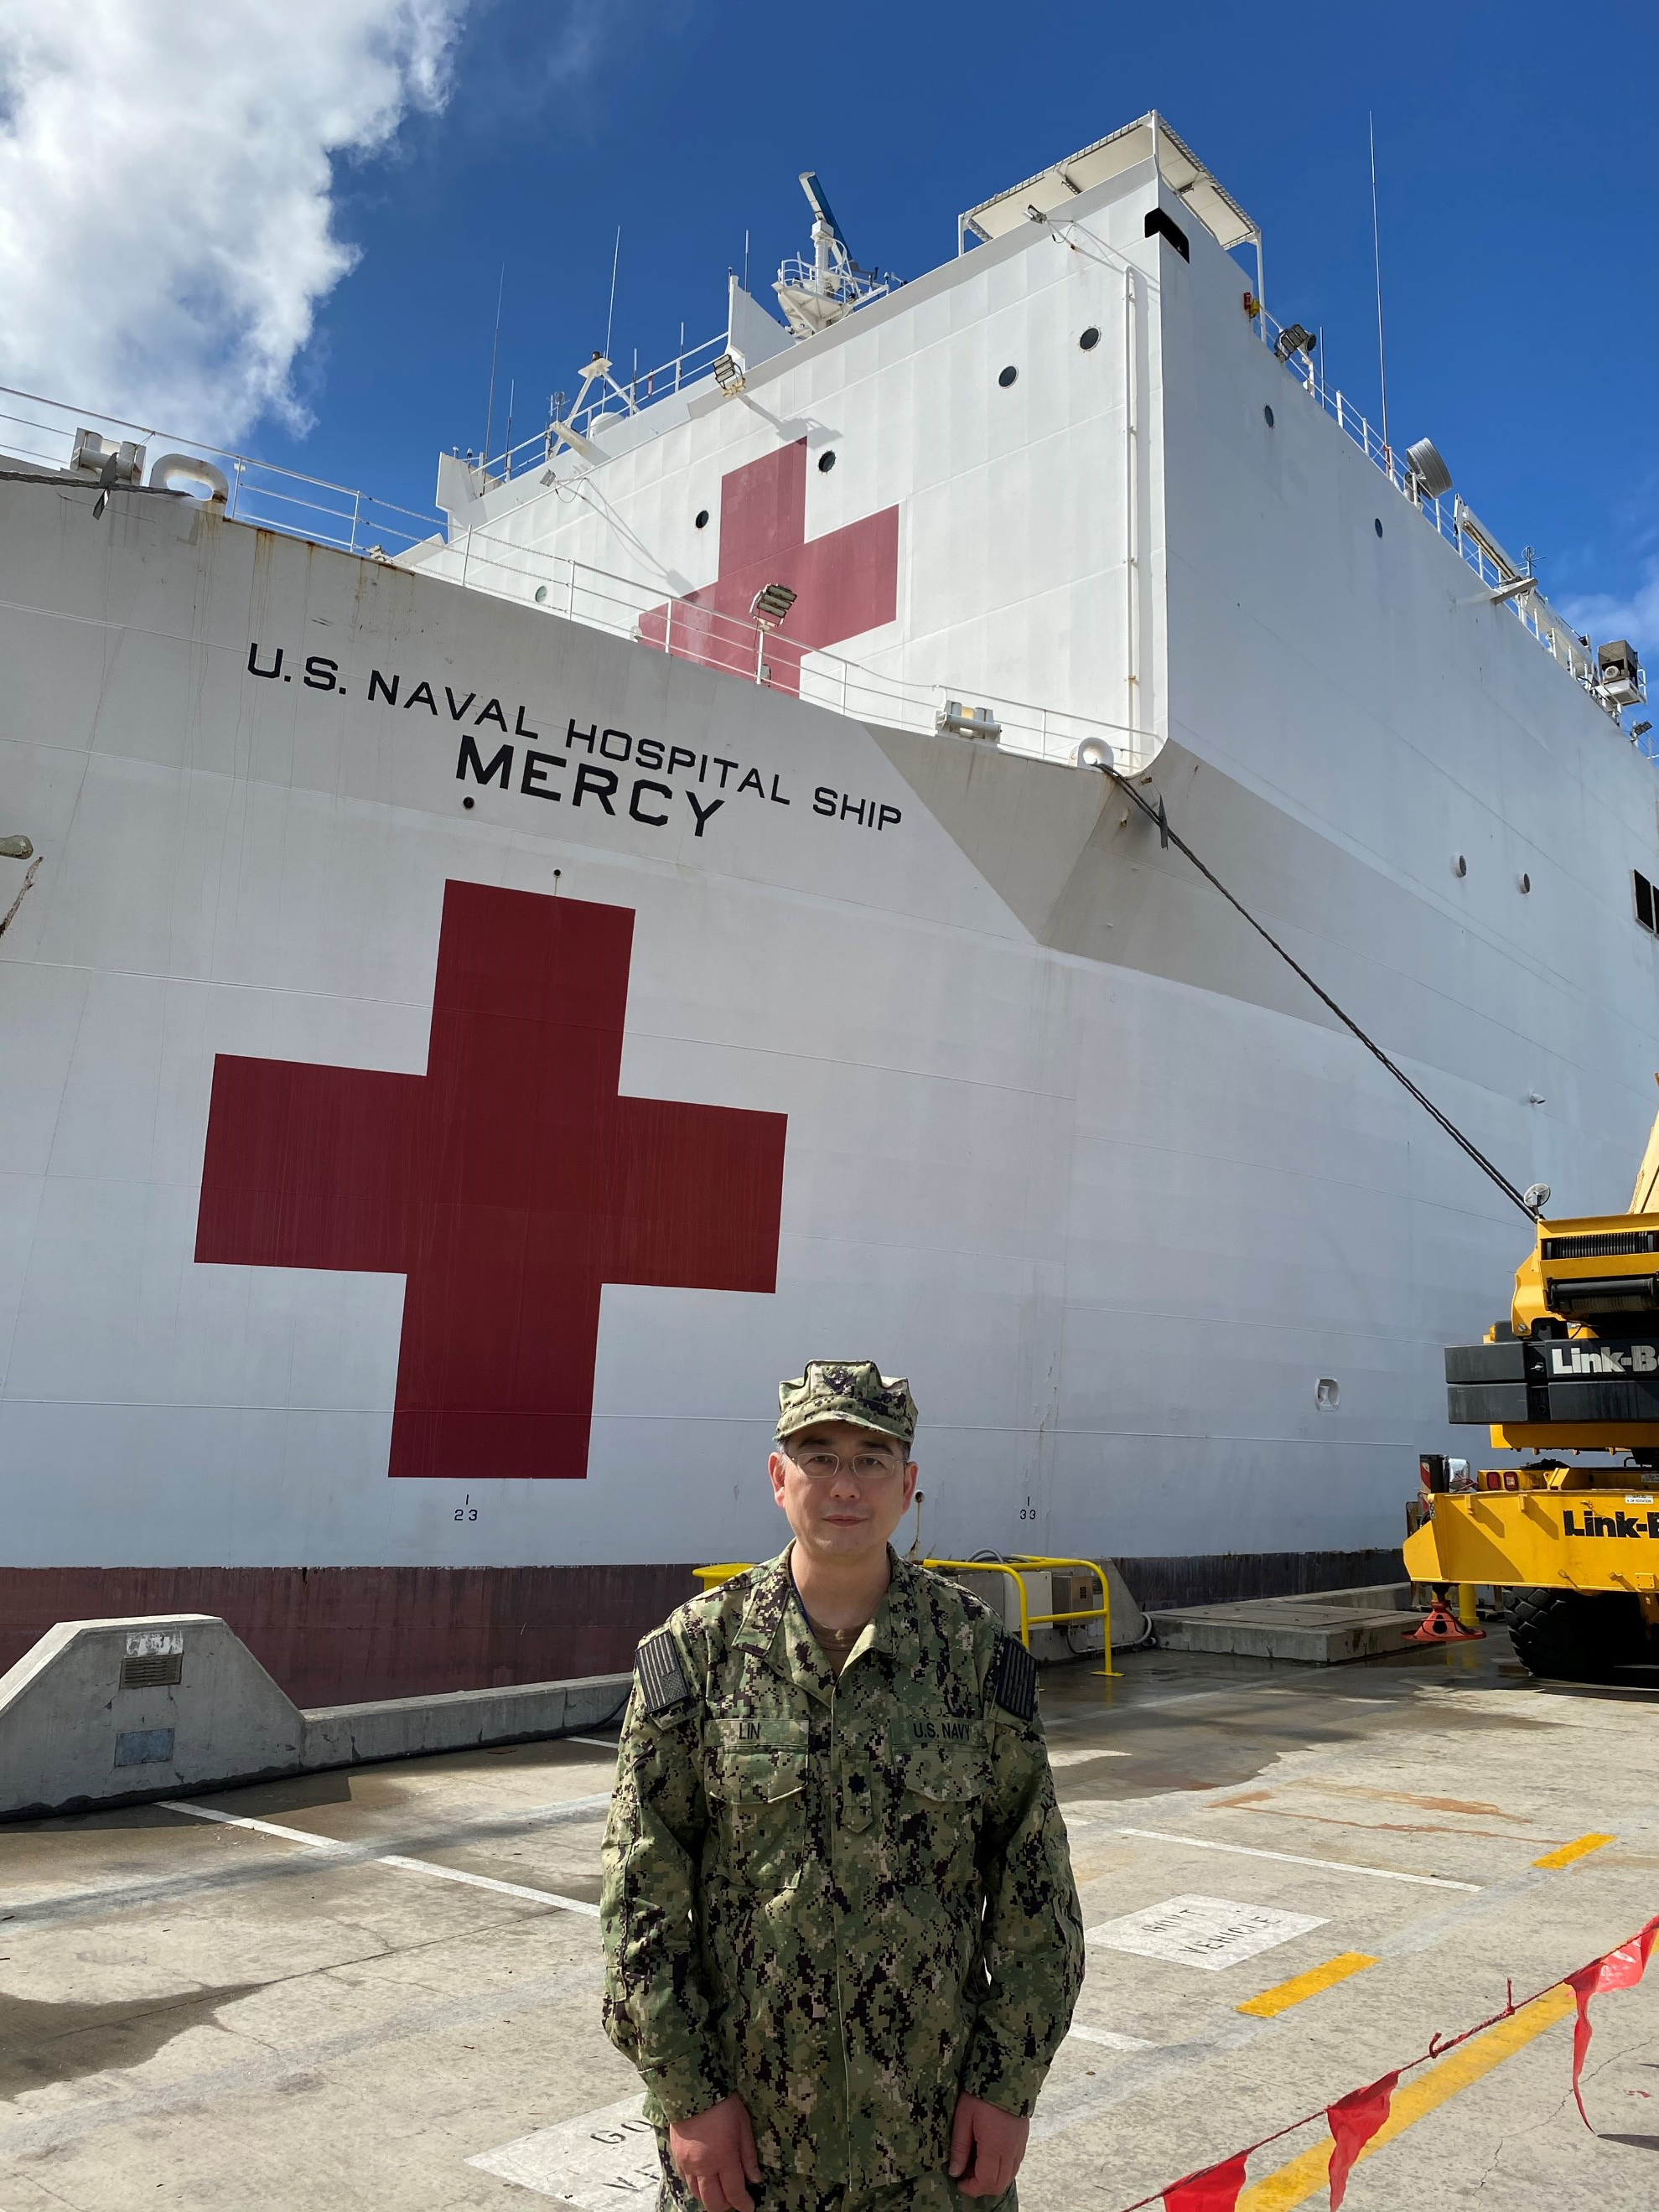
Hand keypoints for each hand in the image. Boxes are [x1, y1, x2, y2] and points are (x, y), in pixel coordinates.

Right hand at [667, 2094, 762, 2211]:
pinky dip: (697, 2186)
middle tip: (735, 2200)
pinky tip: (706, 2178)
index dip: (743, 2204)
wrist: (691, 2088)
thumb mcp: (743, 2126)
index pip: (734, 2193)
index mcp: (723, 2158)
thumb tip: (755, 2179)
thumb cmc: (723, 2105)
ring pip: (697, 2195)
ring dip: (710, 2198)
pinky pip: (687, 2181)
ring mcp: (687, 2164)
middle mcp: (703, 2167)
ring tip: (721, 2191)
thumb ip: (748, 2156)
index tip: (749, 2207)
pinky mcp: (677, 2158)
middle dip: (726, 2206)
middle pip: (713, 2202)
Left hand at [948, 2093, 1029, 2199]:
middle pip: (999, 2185)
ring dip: (993, 2178)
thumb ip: (960, 2147)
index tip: (959, 2181)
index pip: (986, 2182)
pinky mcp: (1023, 2139)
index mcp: (994, 2147)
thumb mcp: (964, 2117)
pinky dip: (1002, 2168)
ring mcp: (1020, 2146)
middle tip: (966, 2173)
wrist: (1007, 2072)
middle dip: (981, 2186)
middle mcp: (1010, 2151)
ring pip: (1009, 2176)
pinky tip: (990, 2154)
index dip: (971, 2188)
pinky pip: (1015, 2164)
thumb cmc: (981, 2093)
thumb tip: (955, 2172)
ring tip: (976, 2162)